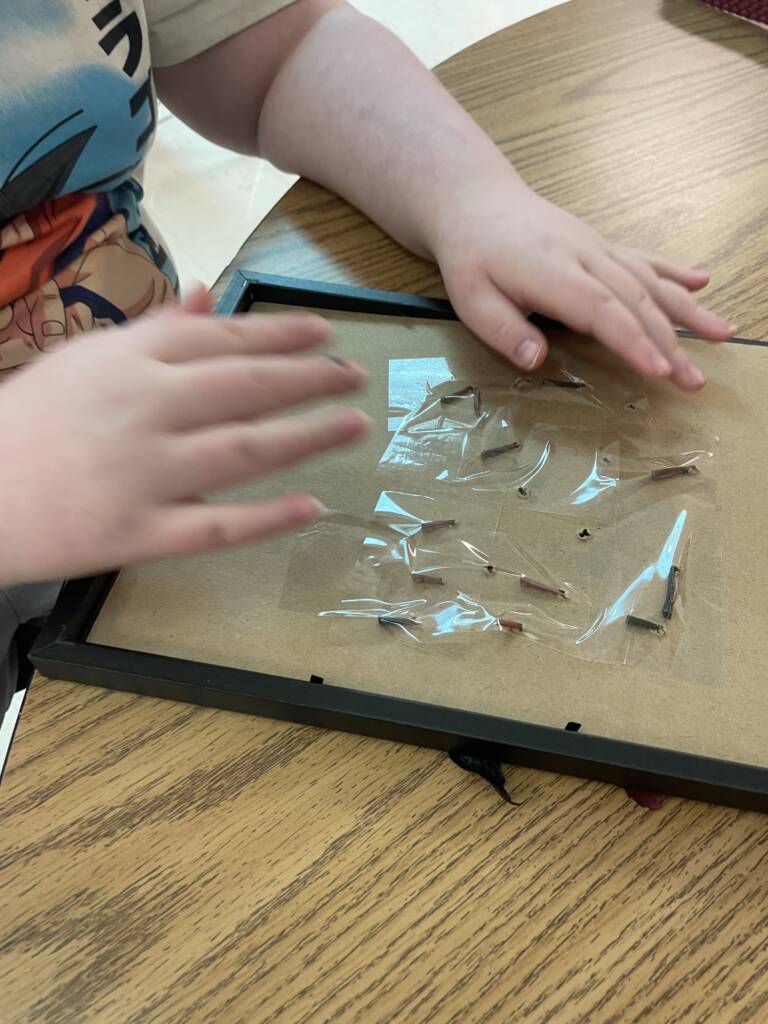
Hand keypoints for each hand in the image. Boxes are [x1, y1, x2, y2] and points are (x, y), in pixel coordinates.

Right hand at [0, 298, 366, 583]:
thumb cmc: (27, 422)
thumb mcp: (84, 360)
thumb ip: (153, 331)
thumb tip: (209, 296)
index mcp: (129, 362)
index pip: (223, 340)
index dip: (281, 335)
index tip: (326, 333)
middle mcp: (144, 410)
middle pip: (246, 389)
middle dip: (310, 379)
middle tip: (356, 376)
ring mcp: (145, 474)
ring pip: (245, 451)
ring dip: (308, 437)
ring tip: (354, 425)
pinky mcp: (139, 534)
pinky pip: (216, 526)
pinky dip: (267, 518)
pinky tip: (310, 507)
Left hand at [436, 181, 732, 390]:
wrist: (477, 202)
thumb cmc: (473, 256)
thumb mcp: (471, 299)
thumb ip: (504, 330)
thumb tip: (536, 361)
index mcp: (553, 272)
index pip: (601, 310)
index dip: (633, 341)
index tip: (659, 370)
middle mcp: (585, 256)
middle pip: (636, 302)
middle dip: (669, 343)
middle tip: (693, 381)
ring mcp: (598, 248)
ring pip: (650, 281)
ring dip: (686, 312)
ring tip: (723, 337)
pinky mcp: (601, 245)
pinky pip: (644, 258)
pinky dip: (675, 272)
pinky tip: (703, 283)